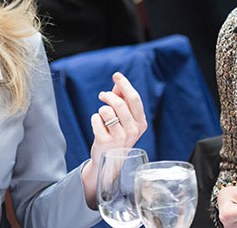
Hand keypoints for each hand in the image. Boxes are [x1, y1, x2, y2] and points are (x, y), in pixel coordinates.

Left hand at [81, 72, 147, 207]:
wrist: (109, 161)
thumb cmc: (117, 135)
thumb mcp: (124, 119)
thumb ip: (122, 101)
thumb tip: (117, 84)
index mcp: (141, 123)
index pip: (134, 99)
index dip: (125, 85)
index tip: (116, 75)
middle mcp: (133, 131)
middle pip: (120, 103)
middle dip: (108, 95)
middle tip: (102, 95)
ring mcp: (119, 137)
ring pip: (106, 110)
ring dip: (101, 109)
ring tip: (102, 115)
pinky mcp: (105, 141)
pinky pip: (96, 119)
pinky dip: (95, 119)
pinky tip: (98, 126)